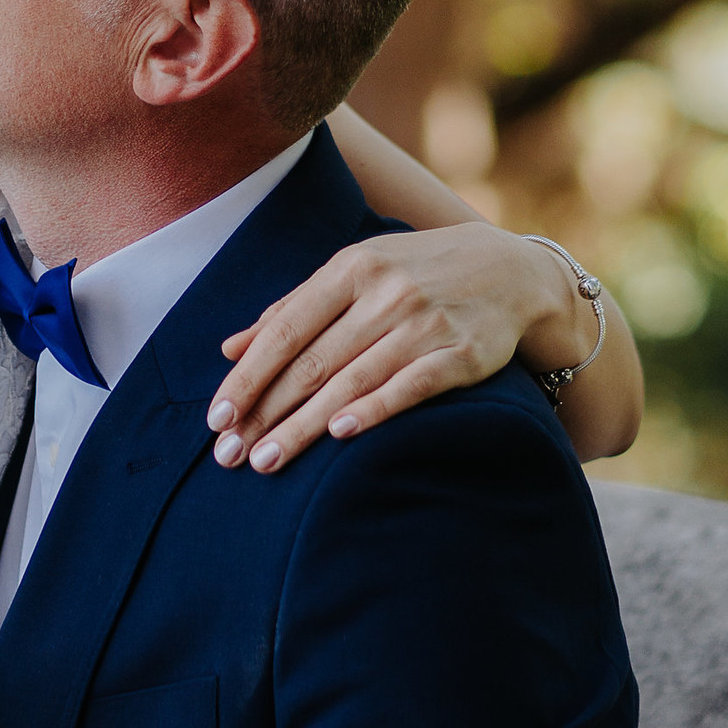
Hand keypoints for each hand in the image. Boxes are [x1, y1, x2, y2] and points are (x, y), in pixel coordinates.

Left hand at [206, 227, 572, 473]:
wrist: (510, 271)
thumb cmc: (414, 274)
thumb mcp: (353, 274)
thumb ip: (291, 310)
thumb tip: (228, 348)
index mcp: (351, 268)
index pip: (286, 329)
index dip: (249, 376)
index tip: (217, 417)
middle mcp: (385, 292)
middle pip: (313, 361)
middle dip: (267, 412)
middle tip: (232, 454)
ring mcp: (426, 322)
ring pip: (353, 379)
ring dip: (306, 424)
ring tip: (269, 459)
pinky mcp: (463, 353)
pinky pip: (412, 386)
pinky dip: (375, 408)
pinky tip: (341, 433)